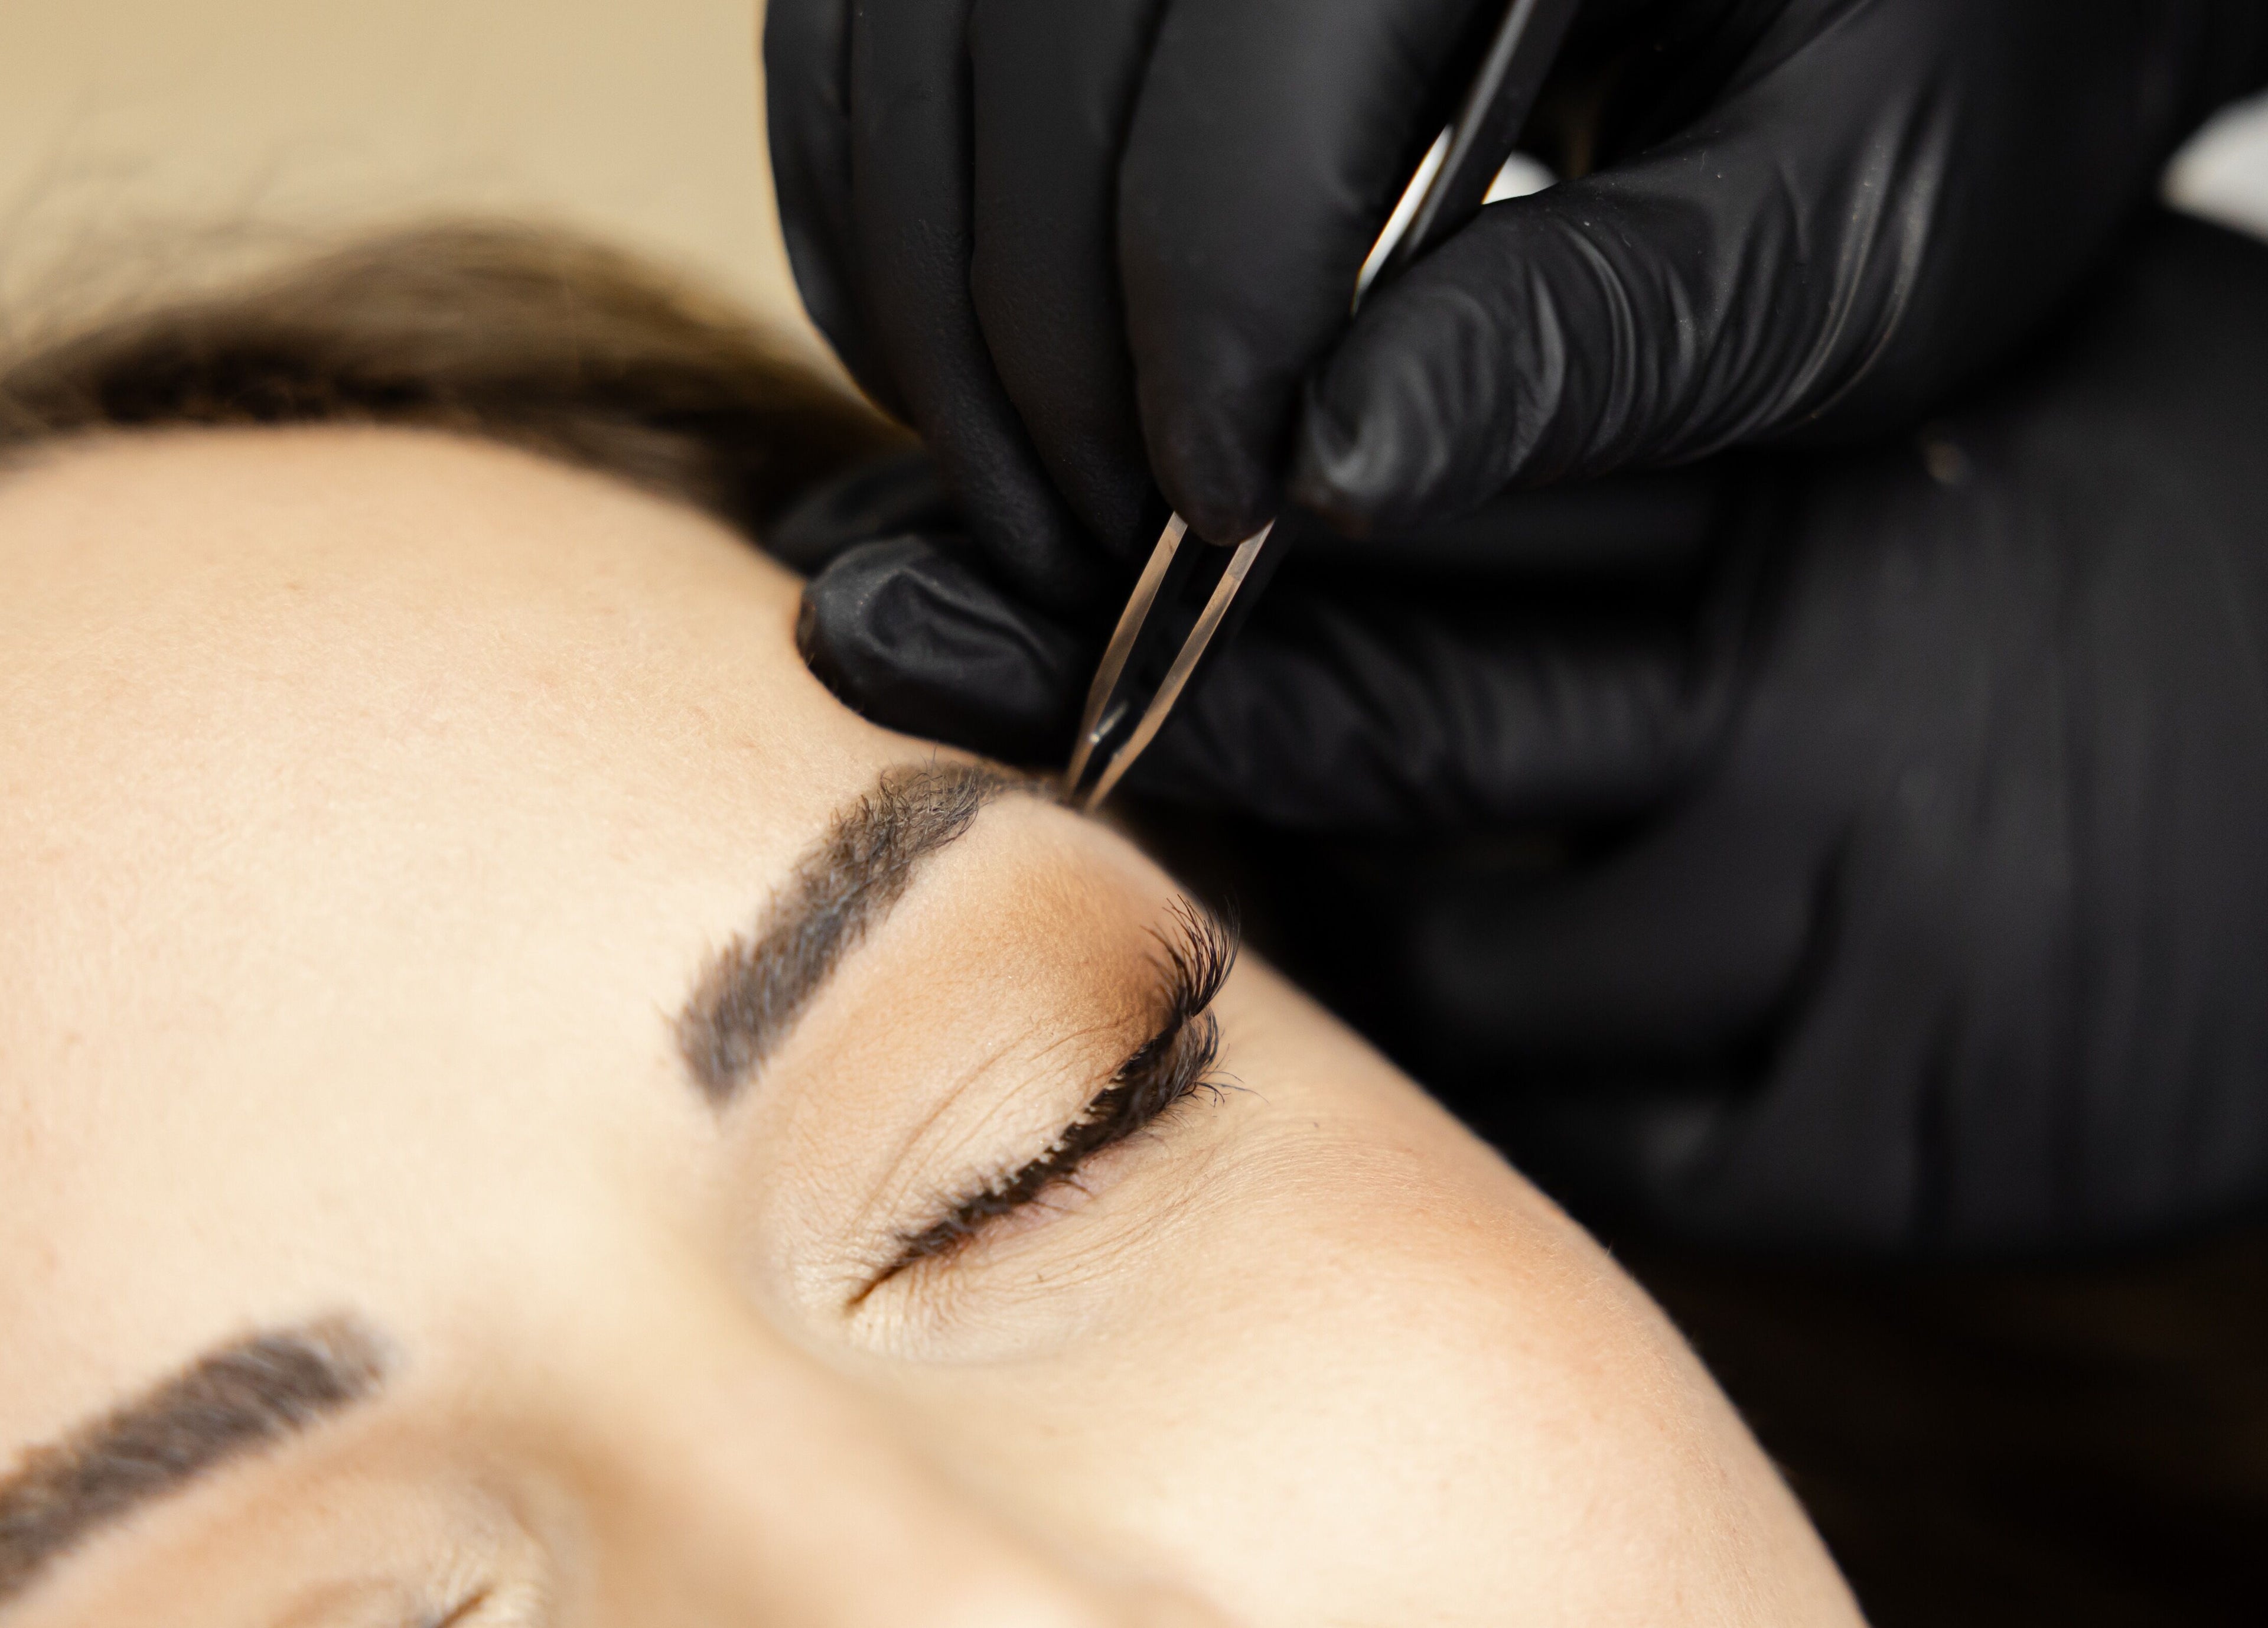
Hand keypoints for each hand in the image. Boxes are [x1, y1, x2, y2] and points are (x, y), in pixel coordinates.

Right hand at [765, 0, 2267, 607]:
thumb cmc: (1930, 68)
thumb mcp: (1838, 231)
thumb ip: (1595, 344)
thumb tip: (1320, 487)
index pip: (1240, 135)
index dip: (1193, 386)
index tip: (1213, 553)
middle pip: (1035, 98)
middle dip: (1045, 385)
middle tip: (1114, 570)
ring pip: (905, 65)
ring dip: (933, 314)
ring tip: (1048, 493)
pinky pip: (868, 39)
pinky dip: (874, 208)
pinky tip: (964, 354)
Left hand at [804, 213, 2267, 1251]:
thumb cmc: (2143, 545)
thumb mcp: (1921, 404)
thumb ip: (1650, 415)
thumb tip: (1336, 422)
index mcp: (1811, 497)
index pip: (1404, 496)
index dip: (1144, 516)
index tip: (918, 528)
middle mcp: (1804, 722)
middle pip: (1359, 716)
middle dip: (1092, 679)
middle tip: (870, 627)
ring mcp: (1821, 947)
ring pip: (1424, 944)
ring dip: (1305, 888)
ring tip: (1227, 820)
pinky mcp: (1845, 1139)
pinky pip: (1550, 1102)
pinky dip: (1468, 1039)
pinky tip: (1472, 964)